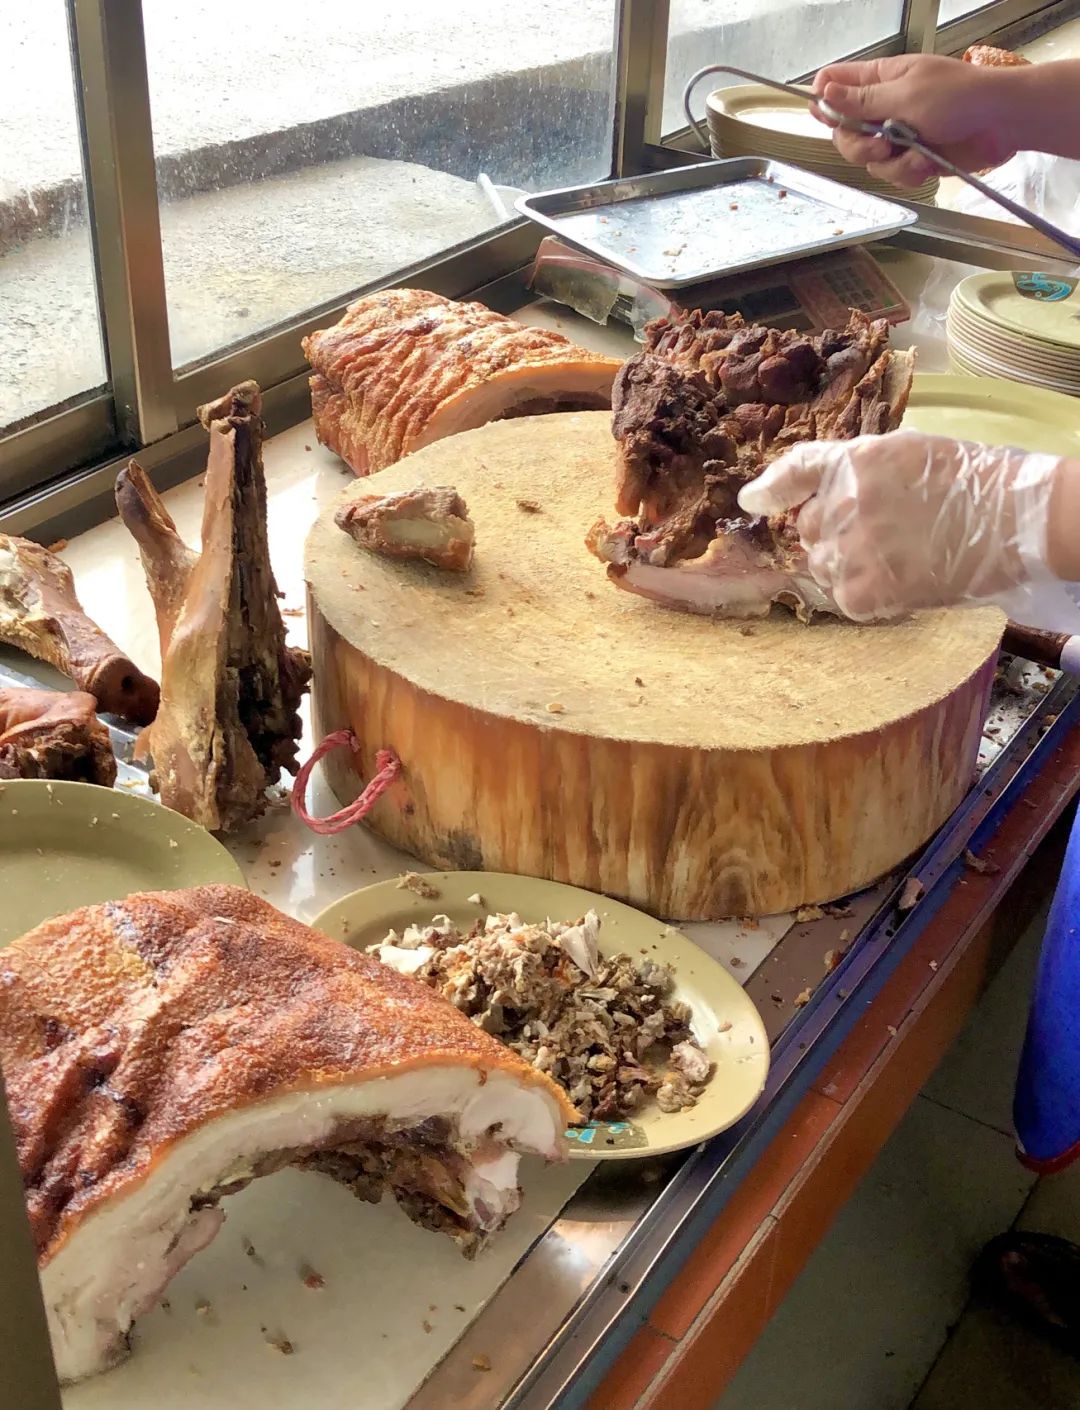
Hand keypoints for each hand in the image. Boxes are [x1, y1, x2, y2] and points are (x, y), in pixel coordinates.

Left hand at [736, 431, 1064, 621]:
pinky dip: (866, 596)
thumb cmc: (974, 484)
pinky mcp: (861, 589)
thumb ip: (858, 469)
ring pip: (821, 564)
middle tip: (883, 535)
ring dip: (847, 566)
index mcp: (856, 460)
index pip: (797, 470)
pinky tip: (901, 581)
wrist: (1015, 521)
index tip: (751, 501)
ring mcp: (848, 548)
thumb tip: (806, 495)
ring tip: (898, 558)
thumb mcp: (911, 454)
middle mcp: (842, 502)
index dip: (771, 487)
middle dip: (833, 532)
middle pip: (809, 526)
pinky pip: (842, 597)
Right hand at [811, 54, 1017, 186]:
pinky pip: (892, 175)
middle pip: (844, 133)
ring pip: (868, 160)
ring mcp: (896, 134)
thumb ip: (861, 101)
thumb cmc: (960, 96)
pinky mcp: (911, 158)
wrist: (1002, 123)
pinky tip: (927, 163)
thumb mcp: (905, 96)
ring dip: (891, 163)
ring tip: (917, 154)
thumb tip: (823, 93)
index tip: (827, 119)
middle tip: (880, 147)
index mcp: (879, 80)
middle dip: (859, 147)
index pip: (833, 83)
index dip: (823, 102)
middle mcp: (882, 106)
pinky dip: (908, 173)